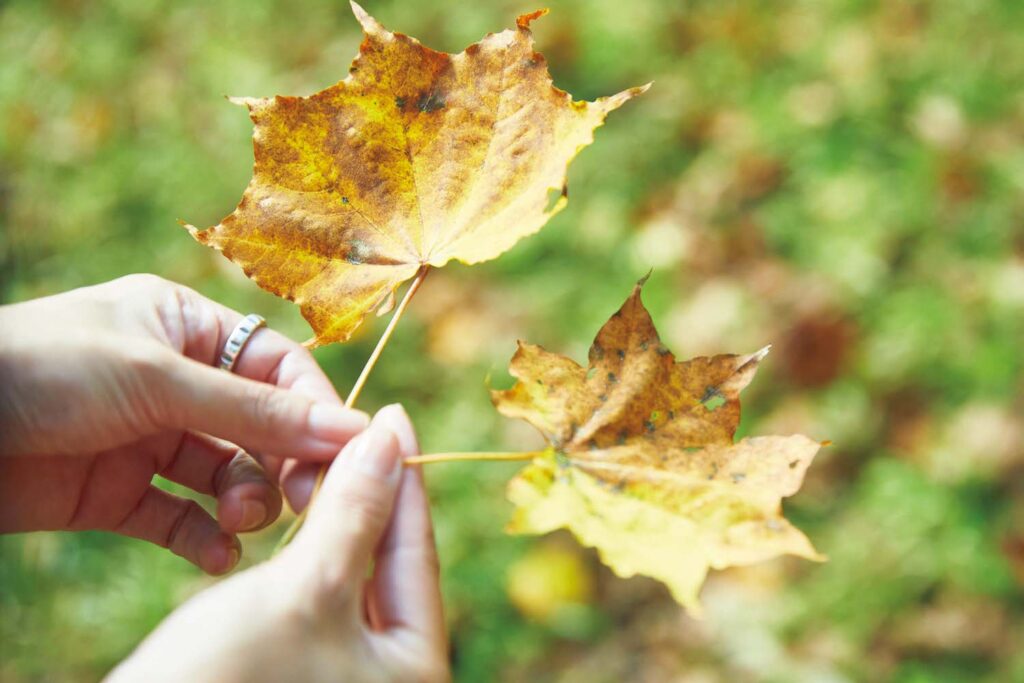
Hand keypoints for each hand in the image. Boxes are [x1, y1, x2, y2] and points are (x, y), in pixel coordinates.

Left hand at [0, 274, 367, 572]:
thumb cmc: (45, 368)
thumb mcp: (158, 380)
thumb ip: (253, 412)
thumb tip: (351, 427)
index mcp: (187, 329)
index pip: (278, 369)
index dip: (314, 410)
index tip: (345, 455)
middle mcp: (177, 382)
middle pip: (261, 428)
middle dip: (283, 463)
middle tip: (300, 501)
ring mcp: (150, 439)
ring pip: (228, 476)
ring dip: (246, 502)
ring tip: (238, 520)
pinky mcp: (121, 492)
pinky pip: (182, 518)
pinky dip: (204, 539)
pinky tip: (216, 555)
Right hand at [107, 405, 448, 682]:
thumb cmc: (228, 675)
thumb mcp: (306, 587)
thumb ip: (354, 513)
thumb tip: (388, 441)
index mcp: (414, 664)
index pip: (417, 548)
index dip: (403, 475)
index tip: (393, 414)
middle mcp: (388, 674)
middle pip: (388, 561)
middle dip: (372, 493)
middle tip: (361, 429)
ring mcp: (342, 674)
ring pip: (351, 574)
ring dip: (338, 518)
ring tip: (327, 457)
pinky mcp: (297, 669)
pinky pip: (317, 595)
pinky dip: (309, 551)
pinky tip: (298, 513)